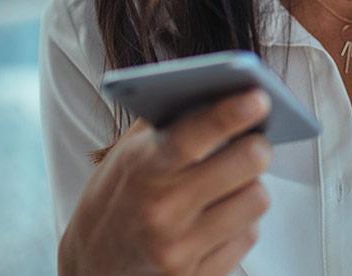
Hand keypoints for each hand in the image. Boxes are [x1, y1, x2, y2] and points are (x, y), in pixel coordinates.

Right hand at [59, 88, 272, 275]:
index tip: (259, 97)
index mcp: (141, 170)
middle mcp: (161, 210)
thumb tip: (221, 93)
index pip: (193, 136)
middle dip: (258, 145)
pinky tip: (220, 216)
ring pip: (257, 199)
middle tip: (256, 140)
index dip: (230, 113)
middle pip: (246, 164)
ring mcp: (180, 248)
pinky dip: (242, 221)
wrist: (92, 267)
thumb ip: (168, 124)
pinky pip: (249, 235)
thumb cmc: (116, 200)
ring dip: (251, 186)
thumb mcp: (126, 155)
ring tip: (233, 182)